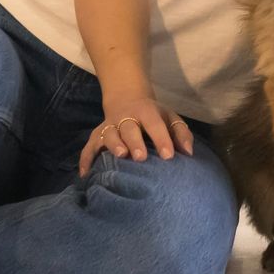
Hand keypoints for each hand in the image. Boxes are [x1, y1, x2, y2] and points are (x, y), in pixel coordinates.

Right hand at [77, 94, 194, 174]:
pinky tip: (86, 174)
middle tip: (140, 157)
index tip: (169, 156)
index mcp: (146, 112)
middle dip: (134, 142)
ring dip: (113, 145)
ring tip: (120, 157)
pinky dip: (86, 159)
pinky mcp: (98, 135)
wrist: (126, 98)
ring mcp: (110, 126)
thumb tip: (188, 153)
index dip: (161, 139)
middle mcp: (126, 117)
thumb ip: (181, 133)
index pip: (155, 124)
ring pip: (109, 134)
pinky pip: (89, 147)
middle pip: (129, 128)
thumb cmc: (153, 115)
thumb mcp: (169, 117)